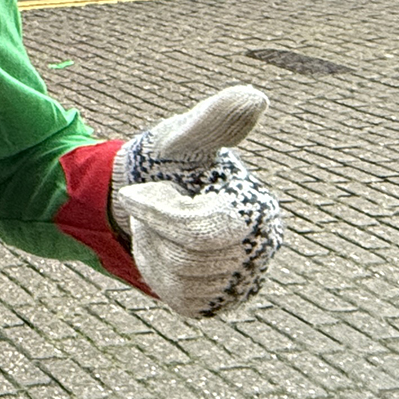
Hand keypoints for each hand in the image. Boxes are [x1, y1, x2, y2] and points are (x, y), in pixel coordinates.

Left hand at [110, 86, 282, 320]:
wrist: (145, 195)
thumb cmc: (166, 163)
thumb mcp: (181, 138)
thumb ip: (213, 121)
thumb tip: (254, 97)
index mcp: (258, 208)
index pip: (202, 231)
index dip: (159, 213)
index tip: (136, 192)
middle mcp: (261, 249)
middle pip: (191, 260)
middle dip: (156, 232)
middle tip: (154, 211)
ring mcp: (243, 279)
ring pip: (183, 283)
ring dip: (156, 252)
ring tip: (160, 229)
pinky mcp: (221, 301)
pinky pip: (181, 300)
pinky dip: (159, 275)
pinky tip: (164, 251)